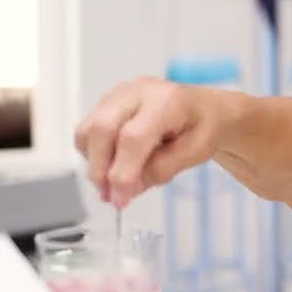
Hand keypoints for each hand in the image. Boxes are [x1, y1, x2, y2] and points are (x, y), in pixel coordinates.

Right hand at [74, 77, 233, 206]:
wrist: (202, 108)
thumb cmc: (203, 126)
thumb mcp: (196, 153)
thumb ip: (161, 170)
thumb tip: (127, 189)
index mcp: (166, 101)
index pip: (133, 137)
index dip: (123, 172)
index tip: (121, 199)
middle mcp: (137, 92)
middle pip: (101, 129)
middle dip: (100, 169)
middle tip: (111, 197)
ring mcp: (118, 95)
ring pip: (88, 130)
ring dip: (94, 163)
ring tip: (114, 185)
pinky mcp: (106, 103)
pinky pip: (88, 131)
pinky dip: (94, 155)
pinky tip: (115, 166)